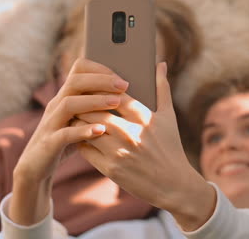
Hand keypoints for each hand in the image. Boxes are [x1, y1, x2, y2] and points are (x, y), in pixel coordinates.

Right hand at [10, 58, 128, 224]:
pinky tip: (101, 130)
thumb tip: (126, 96)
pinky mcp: (49, 143)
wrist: (36, 169)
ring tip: (116, 102)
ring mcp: (51, 124)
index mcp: (65, 97)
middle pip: (75, 82)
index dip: (100, 70)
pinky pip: (64, 134)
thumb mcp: (80, 120)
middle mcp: (56, 105)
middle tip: (124, 85)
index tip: (121, 79)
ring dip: (94, 101)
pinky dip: (83, 131)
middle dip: (101, 81)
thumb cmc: (65, 143)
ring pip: (68, 104)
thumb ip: (96, 107)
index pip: (78, 70)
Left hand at [74, 62, 215, 230]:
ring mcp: (119, 151)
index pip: (115, 93)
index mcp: (145, 117)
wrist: (173, 184)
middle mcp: (131, 133)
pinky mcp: (110, 168)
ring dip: (78, 120)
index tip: (92, 84)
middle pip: (95, 109)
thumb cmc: (170, 147)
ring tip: (75, 114)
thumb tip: (160, 64)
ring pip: (86, 128)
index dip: (100, 86)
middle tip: (76, 97)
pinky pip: (86, 148)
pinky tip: (80, 134)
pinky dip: (80, 139)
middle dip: (84, 102)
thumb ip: (162, 88)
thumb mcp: (169, 117)